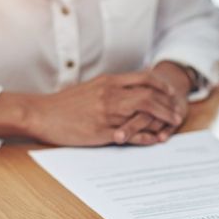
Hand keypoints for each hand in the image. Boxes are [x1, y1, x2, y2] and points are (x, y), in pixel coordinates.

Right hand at [0, 70, 185, 145]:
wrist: (41, 114)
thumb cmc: (64, 104)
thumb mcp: (91, 88)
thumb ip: (110, 87)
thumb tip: (127, 87)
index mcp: (108, 82)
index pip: (144, 78)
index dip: (162, 85)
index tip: (171, 93)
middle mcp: (110, 94)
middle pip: (150, 95)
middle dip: (168, 104)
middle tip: (178, 113)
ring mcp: (107, 113)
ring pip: (144, 113)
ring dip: (162, 119)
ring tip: (173, 125)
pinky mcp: (102, 131)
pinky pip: (131, 134)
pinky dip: (146, 137)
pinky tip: (156, 140)